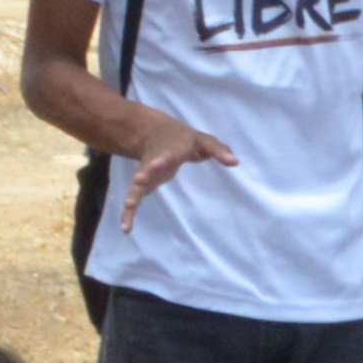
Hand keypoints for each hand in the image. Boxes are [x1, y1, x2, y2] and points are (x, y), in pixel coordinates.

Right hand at [111, 106, 238, 228]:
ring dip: (133, 196)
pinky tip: (126, 228)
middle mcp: (154, 162)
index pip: (169, 154)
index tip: (158, 162)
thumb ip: (218, 150)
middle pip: (148, 168)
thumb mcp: (203, 141)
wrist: (153, 133)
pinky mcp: (142, 185)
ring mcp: (146, 174)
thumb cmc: (184, 140)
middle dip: (144, 174)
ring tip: (128, 208)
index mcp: (171, 151)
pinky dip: (129, 214)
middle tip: (139, 179)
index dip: (164, 158)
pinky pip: (133, 200)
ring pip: (138, 186)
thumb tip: (235, 162)